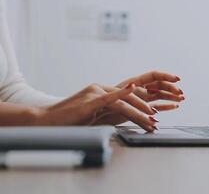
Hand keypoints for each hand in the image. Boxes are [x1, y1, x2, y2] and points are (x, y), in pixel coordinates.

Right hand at [34, 83, 160, 130]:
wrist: (47, 120)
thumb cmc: (70, 121)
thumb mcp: (94, 115)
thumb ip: (108, 112)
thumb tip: (124, 118)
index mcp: (102, 91)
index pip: (129, 95)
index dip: (144, 101)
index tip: (157, 111)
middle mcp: (100, 88)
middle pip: (131, 96)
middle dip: (147, 107)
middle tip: (158, 119)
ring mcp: (96, 93)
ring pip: (125, 101)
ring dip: (141, 112)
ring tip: (152, 122)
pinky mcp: (91, 101)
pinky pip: (111, 98)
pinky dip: (124, 95)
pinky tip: (135, 93)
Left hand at [94, 71, 184, 126]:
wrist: (85, 117)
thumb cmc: (92, 106)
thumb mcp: (107, 98)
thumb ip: (121, 94)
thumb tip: (133, 88)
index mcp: (131, 84)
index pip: (153, 76)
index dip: (166, 76)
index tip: (177, 79)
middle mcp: (136, 90)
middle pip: (159, 86)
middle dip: (171, 88)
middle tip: (181, 93)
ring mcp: (138, 100)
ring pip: (159, 96)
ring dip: (170, 97)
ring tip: (182, 99)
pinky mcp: (138, 111)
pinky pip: (155, 107)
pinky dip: (165, 106)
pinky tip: (174, 106)